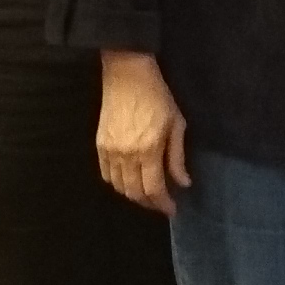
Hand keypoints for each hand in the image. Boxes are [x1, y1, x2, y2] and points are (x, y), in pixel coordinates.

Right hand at [95, 52, 191, 213]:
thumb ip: (177, 157)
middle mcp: (126, 155)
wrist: (127, 75)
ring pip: (119, 187)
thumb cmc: (157, 96)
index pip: (154, 189)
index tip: (172, 209)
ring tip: (147, 193)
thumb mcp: (176, 124)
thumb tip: (183, 183)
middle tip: (161, 203)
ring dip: (133, 195)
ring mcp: (110, 151)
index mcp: (148, 150)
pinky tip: (128, 181)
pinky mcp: (100, 145)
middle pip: (135, 192)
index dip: (163, 203)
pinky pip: (106, 174)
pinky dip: (117, 184)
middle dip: (149, 203)